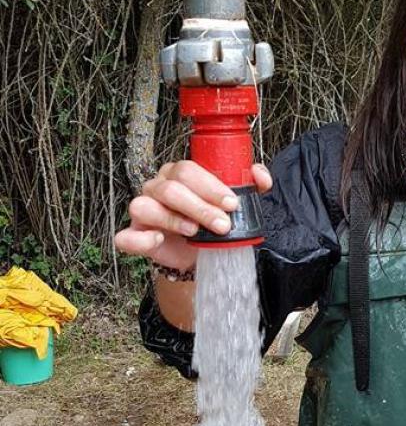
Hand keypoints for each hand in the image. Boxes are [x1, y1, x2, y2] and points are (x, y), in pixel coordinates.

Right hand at [114, 161, 272, 269]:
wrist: (199, 256)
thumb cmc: (212, 224)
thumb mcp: (234, 204)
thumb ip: (250, 186)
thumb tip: (260, 175)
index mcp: (180, 175)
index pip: (189, 170)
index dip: (211, 186)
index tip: (232, 204)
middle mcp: (158, 188)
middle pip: (171, 187)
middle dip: (199, 206)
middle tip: (223, 224)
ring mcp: (143, 210)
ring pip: (145, 206)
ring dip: (173, 219)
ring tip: (195, 232)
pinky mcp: (135, 235)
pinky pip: (126, 235)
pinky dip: (140, 238)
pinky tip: (158, 240)